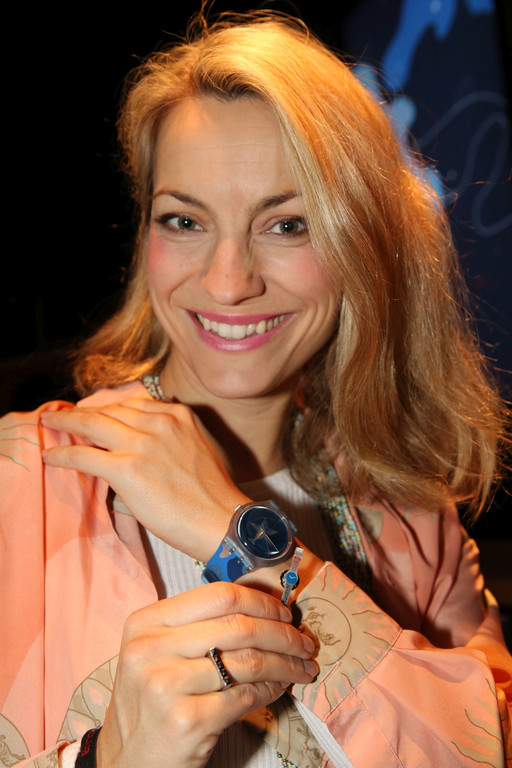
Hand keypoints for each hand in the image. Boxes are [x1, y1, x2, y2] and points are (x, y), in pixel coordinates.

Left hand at [40, 399, 245, 560]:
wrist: (222, 519)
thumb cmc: (213, 493)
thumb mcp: (200, 447)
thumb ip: (174, 436)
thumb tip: (148, 443)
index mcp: (178, 415)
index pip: (132, 404)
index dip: (107, 409)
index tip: (93, 413)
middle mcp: (159, 422)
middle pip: (109, 410)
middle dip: (81, 411)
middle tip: (62, 415)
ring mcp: (142, 444)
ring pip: (91, 425)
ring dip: (65, 424)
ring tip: (49, 426)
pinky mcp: (127, 469)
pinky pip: (84, 455)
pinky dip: (63, 455)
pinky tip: (51, 457)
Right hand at [96, 582, 316, 767]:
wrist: (128, 760)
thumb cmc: (152, 700)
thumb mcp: (159, 652)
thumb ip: (199, 627)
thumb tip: (264, 609)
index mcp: (146, 622)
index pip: (218, 595)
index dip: (260, 602)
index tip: (284, 612)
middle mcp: (151, 649)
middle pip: (239, 627)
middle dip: (282, 633)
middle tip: (303, 642)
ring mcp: (167, 685)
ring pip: (248, 662)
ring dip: (284, 664)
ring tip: (301, 667)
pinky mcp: (187, 720)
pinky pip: (245, 696)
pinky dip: (271, 690)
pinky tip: (280, 688)